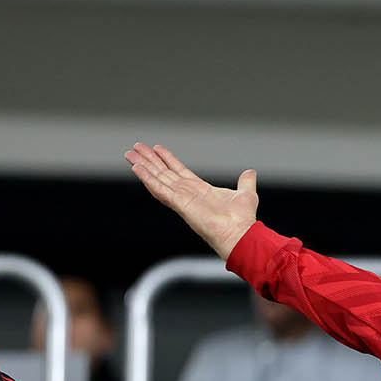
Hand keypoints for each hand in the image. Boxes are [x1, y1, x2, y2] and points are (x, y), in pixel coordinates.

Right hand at [125, 144, 259, 261]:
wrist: (239, 233)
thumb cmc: (242, 219)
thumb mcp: (246, 194)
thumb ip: (245, 182)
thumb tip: (250, 172)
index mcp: (200, 189)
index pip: (179, 170)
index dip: (167, 159)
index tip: (156, 148)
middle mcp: (187, 193)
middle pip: (163, 172)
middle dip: (149, 160)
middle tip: (136, 147)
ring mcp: (182, 198)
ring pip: (158, 178)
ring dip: (143, 166)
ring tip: (130, 154)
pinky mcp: (179, 204)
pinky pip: (160, 189)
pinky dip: (148, 179)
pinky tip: (137, 169)